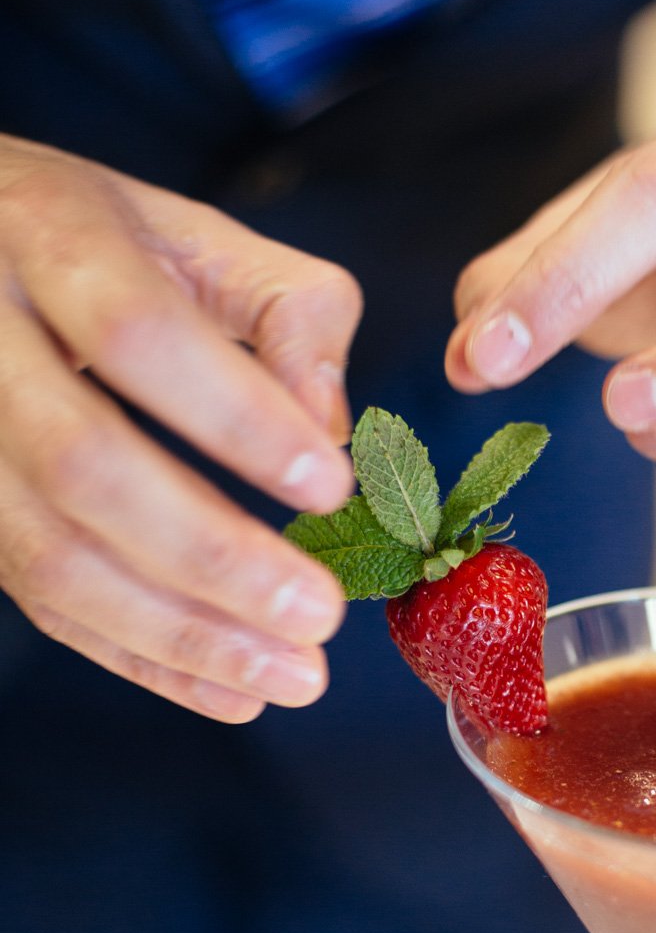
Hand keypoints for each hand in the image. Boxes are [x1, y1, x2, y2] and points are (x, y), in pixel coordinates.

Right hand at [0, 135, 360, 720]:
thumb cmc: (100, 248)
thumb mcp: (198, 238)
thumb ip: (290, 312)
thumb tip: (336, 428)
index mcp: (48, 238)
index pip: (136, 333)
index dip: (235, 417)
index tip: (332, 486)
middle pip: (83, 464)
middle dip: (213, 554)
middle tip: (320, 611)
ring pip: (50, 555)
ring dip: (182, 634)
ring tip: (293, 674)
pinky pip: (42, 601)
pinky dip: (142, 659)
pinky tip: (230, 694)